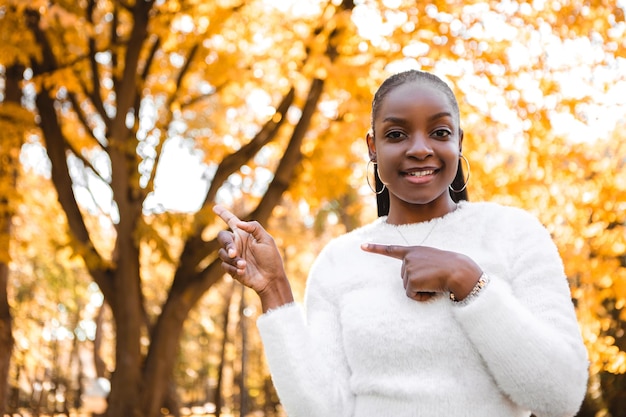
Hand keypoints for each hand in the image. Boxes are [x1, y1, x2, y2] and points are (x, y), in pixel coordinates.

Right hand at [213, 205, 293, 310]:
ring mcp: (233, 256)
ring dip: (233, 259)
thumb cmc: (271, 258)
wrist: (271, 279)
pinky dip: (232, 268)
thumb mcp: (267, 240)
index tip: (215, 207)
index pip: (231, 221)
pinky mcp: (231, 268)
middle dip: (227, 244)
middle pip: (222, 237)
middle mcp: (237, 243)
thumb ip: (254, 228)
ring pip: (222, 253)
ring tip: (244, 265)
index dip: (223, 213)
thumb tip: (239, 223)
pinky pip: (224, 265)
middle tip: (234, 252)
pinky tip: (242, 271)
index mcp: (244, 234)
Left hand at [360, 243, 480, 301]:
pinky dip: (422, 296)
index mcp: (414, 251)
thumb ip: (421, 264)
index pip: (391, 249)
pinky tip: (432, 288)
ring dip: (422, 289)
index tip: (362, 246)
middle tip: (434, 277)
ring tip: (435, 281)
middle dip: (419, 282)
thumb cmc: (452, 267)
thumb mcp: (434, 260)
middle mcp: (408, 258)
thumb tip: (417, 280)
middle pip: (405, 278)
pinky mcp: (411, 280)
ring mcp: (408, 268)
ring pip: (409, 288)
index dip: (375, 249)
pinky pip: (412, 296)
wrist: (459, 271)